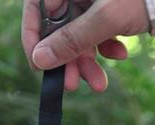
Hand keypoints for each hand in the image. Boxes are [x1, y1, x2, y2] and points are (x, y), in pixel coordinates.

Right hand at [22, 0, 148, 91]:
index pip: (35, 10)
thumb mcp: (105, 18)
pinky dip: (106, 47)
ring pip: (78, 34)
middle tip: (72, 84)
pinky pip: (97, 31)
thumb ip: (71, 39)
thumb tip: (39, 60)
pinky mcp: (106, 9)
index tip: (38, 66)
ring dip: (87, 61)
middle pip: (58, 28)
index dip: (33, 39)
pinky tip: (121, 54)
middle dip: (68, 59)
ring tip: (99, 83)